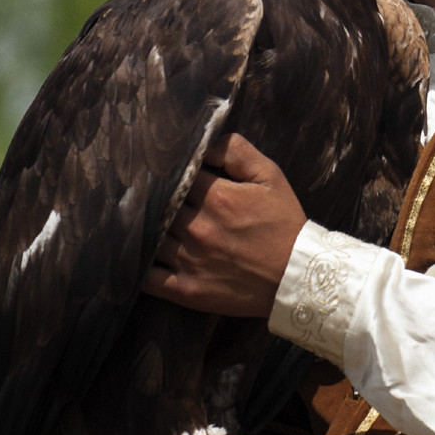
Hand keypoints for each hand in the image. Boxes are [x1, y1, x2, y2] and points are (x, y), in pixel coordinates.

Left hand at [142, 134, 306, 318]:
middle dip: (156, 199)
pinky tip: (136, 256)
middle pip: (159, 206)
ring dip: (145, 229)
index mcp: (217, 198)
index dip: (170, 174)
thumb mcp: (270, 176)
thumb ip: (236, 151)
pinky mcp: (186, 290)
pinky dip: (137, 266)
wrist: (299, 276)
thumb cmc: (285, 224)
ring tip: (141, 222)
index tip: (166, 174)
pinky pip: (148, 278)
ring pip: (149, 238)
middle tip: (147, 196)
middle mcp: (198, 228)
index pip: (176, 177)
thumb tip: (204, 144)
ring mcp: (190, 261)